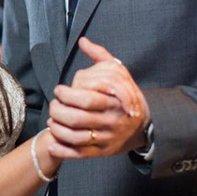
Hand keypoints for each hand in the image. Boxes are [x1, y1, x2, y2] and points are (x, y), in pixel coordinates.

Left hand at [46, 37, 150, 158]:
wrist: (144, 126)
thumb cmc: (125, 95)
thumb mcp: (118, 72)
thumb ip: (100, 55)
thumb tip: (82, 41)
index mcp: (114, 100)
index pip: (85, 98)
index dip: (66, 94)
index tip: (59, 90)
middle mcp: (112, 120)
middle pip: (77, 118)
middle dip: (58, 111)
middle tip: (53, 105)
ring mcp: (107, 137)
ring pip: (76, 137)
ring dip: (57, 129)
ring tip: (52, 121)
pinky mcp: (103, 151)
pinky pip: (80, 154)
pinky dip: (63, 151)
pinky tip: (51, 144)